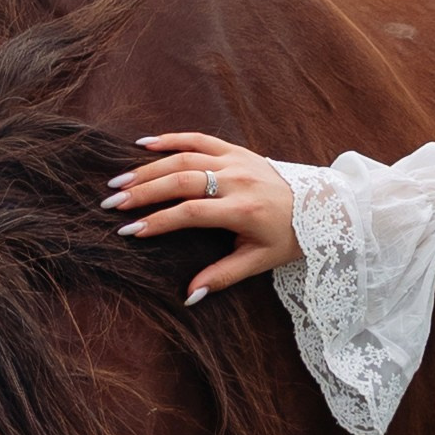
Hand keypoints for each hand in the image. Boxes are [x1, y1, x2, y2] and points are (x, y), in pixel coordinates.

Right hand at [102, 131, 300, 301]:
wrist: (323, 206)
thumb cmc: (290, 237)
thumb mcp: (261, 262)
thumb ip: (223, 276)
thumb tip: (189, 295)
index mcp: (243, 210)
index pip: (191, 213)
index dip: (159, 221)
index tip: (130, 231)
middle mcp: (238, 180)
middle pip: (181, 180)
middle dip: (143, 192)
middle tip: (111, 203)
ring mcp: (236, 160)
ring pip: (185, 157)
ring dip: (149, 167)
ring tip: (119, 182)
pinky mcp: (237, 149)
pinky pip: (199, 139)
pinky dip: (171, 139)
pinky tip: (143, 144)